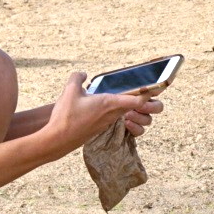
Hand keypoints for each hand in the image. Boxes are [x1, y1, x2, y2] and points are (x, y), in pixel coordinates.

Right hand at [43, 72, 162, 154]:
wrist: (58, 139)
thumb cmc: (66, 116)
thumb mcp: (70, 90)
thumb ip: (78, 77)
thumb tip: (83, 74)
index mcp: (110, 104)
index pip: (138, 100)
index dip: (149, 94)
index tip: (155, 88)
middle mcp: (113, 114)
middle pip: (138, 109)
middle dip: (146, 102)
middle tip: (146, 92)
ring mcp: (108, 123)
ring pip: (127, 113)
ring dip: (130, 108)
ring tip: (126, 99)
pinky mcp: (101, 128)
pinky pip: (116, 118)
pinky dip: (117, 112)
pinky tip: (104, 107)